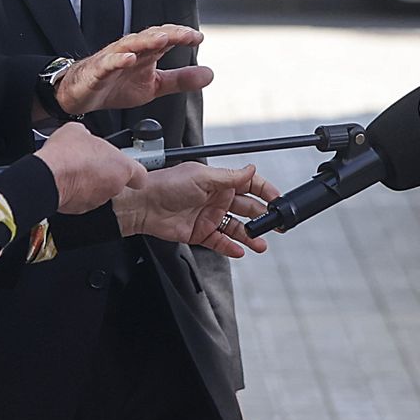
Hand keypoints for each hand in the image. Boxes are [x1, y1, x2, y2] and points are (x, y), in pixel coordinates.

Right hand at [35, 122, 146, 213]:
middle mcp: (114, 187)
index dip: (133, 172)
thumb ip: (89, 136)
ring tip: (74, 172)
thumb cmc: (66, 154)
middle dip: (104, 174)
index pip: (140, 176)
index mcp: (122, 167)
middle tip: (89, 164)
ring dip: (90, 184)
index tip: (126, 168)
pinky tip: (65, 182)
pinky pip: (81, 200)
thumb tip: (83, 136)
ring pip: (98, 191)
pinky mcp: (81, 209)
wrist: (45, 177)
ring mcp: (98, 200)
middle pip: (116, 181)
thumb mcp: (78, 131)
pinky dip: (76, 193)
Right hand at [54, 24, 212, 115]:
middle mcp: (130, 51)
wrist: (81, 95)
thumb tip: (210, 75)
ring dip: (146, 40)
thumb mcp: (155, 85)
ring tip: (163, 39)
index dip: (182, 36)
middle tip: (187, 35)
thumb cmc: (116, 85)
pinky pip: (107, 63)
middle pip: (151, 37)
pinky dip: (118, 59)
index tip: (199, 37)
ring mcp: (112, 59)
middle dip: (169, 33)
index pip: (166, 38)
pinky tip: (129, 58)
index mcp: (146, 53)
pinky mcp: (96, 72)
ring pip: (129, 44)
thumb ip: (180, 80)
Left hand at [113, 163, 279, 258]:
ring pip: (237, 228)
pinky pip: (220, 242)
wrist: (142, 205)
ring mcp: (209, 217)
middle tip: (276, 224)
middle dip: (263, 217)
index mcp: (219, 182)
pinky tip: (240, 250)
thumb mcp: (203, 176)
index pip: (250, 185)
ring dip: (250, 236)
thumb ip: (231, 176)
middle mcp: (217, 199)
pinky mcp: (200, 233)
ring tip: (260, 243)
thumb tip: (252, 169)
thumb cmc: (166, 184)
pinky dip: (231, 247)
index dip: (265, 191)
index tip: (277, 199)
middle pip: (247, 209)